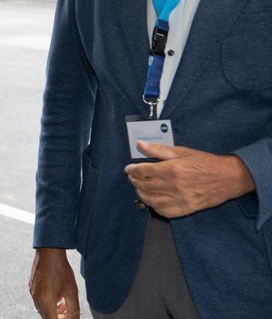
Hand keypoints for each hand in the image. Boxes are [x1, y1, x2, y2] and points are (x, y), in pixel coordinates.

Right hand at [29, 248, 79, 317]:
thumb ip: (73, 310)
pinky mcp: (31, 287)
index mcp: (46, 300)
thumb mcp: (72, 291)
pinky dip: (47, 304)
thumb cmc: (61, 269)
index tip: (68, 318)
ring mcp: (32, 292)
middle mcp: (36, 298)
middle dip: (57, 318)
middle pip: (46, 317)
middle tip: (68, 314)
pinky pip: (38, 301)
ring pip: (41, 310)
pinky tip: (56, 297)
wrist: (48, 251)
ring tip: (63, 305)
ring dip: (52, 312)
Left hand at [124, 142, 254, 217]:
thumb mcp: (182, 151)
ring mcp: (180, 199)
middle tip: (132, 178)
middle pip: (145, 186)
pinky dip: (155, 207)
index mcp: (172, 169)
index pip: (143, 171)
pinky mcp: (187, 209)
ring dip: (142, 194)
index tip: (128, 169)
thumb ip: (159, 149)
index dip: (132, 170)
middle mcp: (174, 186)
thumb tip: (140, 145)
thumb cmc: (205, 162)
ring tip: (139, 188)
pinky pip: (165, 211)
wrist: (229, 177)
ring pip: (152, 200)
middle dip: (135, 181)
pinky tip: (152, 201)